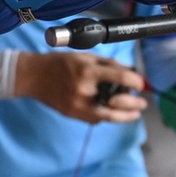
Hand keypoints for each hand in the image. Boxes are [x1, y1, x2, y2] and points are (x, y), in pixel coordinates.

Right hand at [14, 52, 147, 123]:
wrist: (34, 77)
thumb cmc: (60, 63)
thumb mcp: (85, 57)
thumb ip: (108, 65)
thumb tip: (129, 73)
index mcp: (88, 71)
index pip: (120, 78)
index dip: (135, 81)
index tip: (141, 84)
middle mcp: (84, 90)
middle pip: (117, 102)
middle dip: (134, 104)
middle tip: (142, 104)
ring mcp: (78, 105)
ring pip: (108, 116)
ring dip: (124, 116)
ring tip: (134, 115)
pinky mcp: (73, 114)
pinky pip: (95, 119)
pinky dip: (105, 116)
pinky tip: (110, 112)